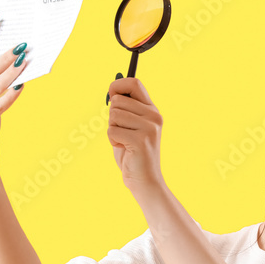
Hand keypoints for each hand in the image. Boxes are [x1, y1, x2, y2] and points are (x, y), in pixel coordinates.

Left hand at [107, 77, 164, 196]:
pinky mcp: (140, 139)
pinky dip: (112, 141)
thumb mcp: (129, 126)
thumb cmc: (132, 153)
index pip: (134, 82)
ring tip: (124, 141)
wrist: (145, 180)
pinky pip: (112, 131)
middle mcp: (153, 115)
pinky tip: (124, 149)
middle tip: (122, 132)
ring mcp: (149, 127)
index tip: (111, 96)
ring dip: (112, 130)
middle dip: (112, 117)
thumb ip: (124, 109)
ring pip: (113, 116)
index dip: (117, 85)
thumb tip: (112, 88)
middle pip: (118, 101)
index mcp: (152, 110)